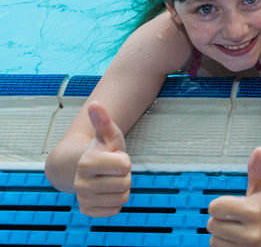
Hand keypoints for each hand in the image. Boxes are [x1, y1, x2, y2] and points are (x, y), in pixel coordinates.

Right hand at [74, 101, 131, 216]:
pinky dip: (115, 201)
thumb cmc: (101, 150)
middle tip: (112, 170)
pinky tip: (106, 191)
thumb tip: (95, 103)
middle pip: (125, 183)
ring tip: (110, 179)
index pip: (125, 166)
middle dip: (124, 175)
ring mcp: (83, 198)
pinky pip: (115, 209)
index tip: (114, 156)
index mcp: (86, 163)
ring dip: (121, 188)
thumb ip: (103, 120)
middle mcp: (81, 183)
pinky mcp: (87, 210)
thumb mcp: (107, 134)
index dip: (124, 160)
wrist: (82, 169)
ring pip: (122, 198)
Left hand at [207, 147, 260, 246]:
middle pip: (211, 224)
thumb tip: (259, 149)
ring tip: (238, 229)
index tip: (232, 205)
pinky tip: (238, 239)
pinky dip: (224, 244)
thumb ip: (256, 169)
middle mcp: (251, 234)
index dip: (220, 204)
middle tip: (236, 217)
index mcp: (254, 212)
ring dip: (221, 234)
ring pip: (213, 240)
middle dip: (220, 219)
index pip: (215, 208)